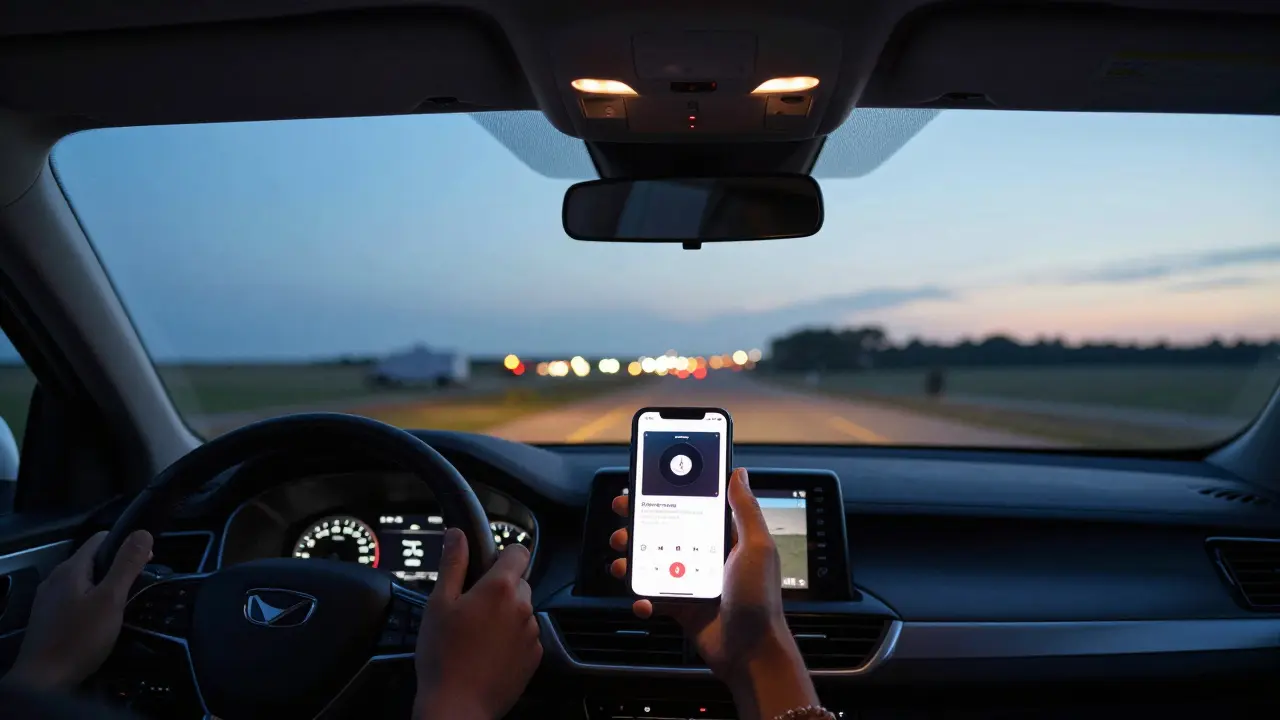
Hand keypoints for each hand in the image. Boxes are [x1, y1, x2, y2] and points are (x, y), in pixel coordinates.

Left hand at [4, 530, 152, 690]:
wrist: (43, 681)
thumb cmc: (80, 638)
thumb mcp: (111, 599)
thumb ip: (126, 564)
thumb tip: (143, 532)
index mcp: (70, 568)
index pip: (101, 539)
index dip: (127, 545)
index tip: (146, 565)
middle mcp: (55, 578)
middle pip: (92, 560)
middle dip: (117, 569)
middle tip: (135, 590)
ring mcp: (47, 599)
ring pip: (83, 581)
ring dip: (103, 587)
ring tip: (120, 607)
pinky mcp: (46, 617)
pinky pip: (73, 598)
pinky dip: (90, 602)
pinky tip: (98, 622)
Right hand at [415, 528, 541, 719]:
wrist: (457, 707)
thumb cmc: (443, 657)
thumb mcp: (439, 604)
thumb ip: (453, 564)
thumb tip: (457, 535)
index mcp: (500, 588)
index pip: (518, 551)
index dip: (502, 556)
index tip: (486, 568)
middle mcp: (523, 607)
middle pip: (519, 582)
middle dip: (499, 589)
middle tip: (471, 608)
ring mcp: (532, 633)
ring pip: (522, 610)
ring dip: (506, 614)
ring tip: (477, 635)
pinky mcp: (534, 656)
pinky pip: (525, 635)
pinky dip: (511, 638)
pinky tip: (487, 652)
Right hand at [610, 468, 818, 719]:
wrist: (750, 653)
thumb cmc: (760, 600)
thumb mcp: (757, 547)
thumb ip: (746, 509)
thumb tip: (739, 473)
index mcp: (726, 538)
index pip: (694, 506)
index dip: (670, 493)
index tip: (647, 483)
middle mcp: (706, 556)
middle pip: (667, 530)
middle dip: (641, 521)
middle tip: (623, 514)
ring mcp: (691, 581)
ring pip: (653, 561)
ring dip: (633, 558)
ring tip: (623, 559)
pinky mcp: (681, 606)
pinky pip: (653, 595)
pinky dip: (643, 597)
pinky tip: (643, 600)